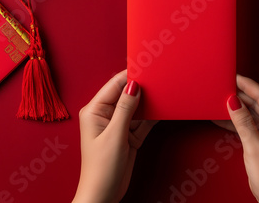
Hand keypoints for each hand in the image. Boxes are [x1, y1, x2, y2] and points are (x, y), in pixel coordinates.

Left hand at [72, 70, 156, 202]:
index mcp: (95, 111)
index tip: (147, 67)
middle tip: (159, 80)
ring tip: (164, 93)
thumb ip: (125, 109)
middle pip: (126, 94)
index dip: (130, 76)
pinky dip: (152, 117)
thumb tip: (133, 86)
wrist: (103, 196)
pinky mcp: (128, 136)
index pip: (114, 85)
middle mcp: (105, 115)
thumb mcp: (115, 135)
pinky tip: (163, 110)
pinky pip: (142, 121)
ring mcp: (117, 125)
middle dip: (142, 89)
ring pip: (137, 107)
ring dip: (149, 103)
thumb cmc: (101, 169)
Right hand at [214, 75, 258, 202]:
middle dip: (239, 96)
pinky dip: (238, 121)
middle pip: (258, 101)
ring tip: (218, 101)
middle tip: (220, 88)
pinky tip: (222, 118)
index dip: (245, 85)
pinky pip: (252, 122)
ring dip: (237, 108)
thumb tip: (232, 101)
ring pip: (253, 111)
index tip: (231, 76)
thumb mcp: (254, 147)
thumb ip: (242, 121)